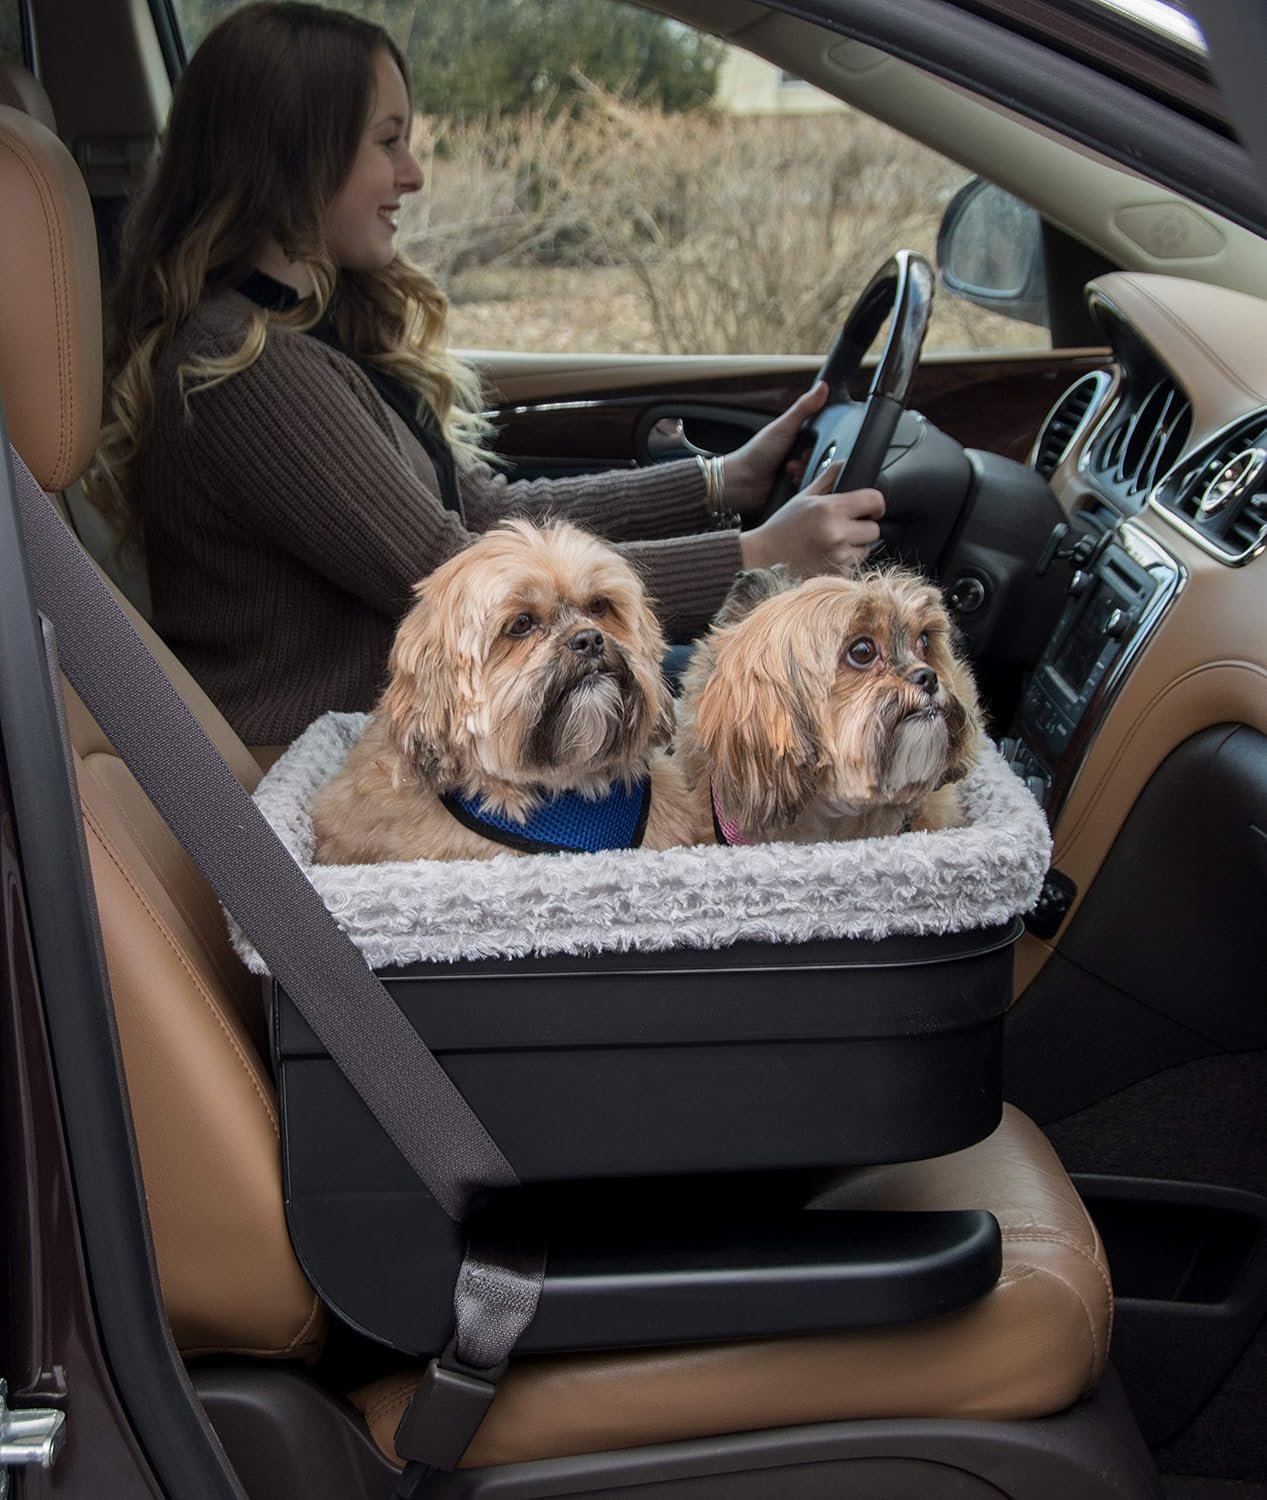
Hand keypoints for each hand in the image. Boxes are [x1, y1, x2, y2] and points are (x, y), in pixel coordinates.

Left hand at [721, 381, 829, 514]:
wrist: (742, 482)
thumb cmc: (756, 453)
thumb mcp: (783, 426)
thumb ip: (804, 407)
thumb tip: (822, 386)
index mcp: (796, 434)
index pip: (822, 434)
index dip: (823, 438)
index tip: (812, 442)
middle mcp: (798, 452)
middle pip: (822, 454)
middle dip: (811, 458)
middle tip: (798, 456)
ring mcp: (797, 470)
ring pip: (818, 471)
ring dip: (806, 472)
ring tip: (790, 469)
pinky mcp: (796, 487)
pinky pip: (811, 486)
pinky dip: (803, 484)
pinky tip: (791, 481)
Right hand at [738, 463, 884, 576]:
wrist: (763, 556)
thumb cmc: (782, 527)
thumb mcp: (803, 497)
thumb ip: (827, 479)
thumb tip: (844, 463)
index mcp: (830, 509)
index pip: (875, 500)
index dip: (876, 504)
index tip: (870, 509)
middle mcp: (836, 533)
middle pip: (875, 529)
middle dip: (863, 528)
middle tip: (844, 528)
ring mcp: (837, 556)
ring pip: (866, 550)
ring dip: (855, 547)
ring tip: (832, 543)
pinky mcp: (836, 574)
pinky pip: (854, 566)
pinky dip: (845, 562)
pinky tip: (826, 556)